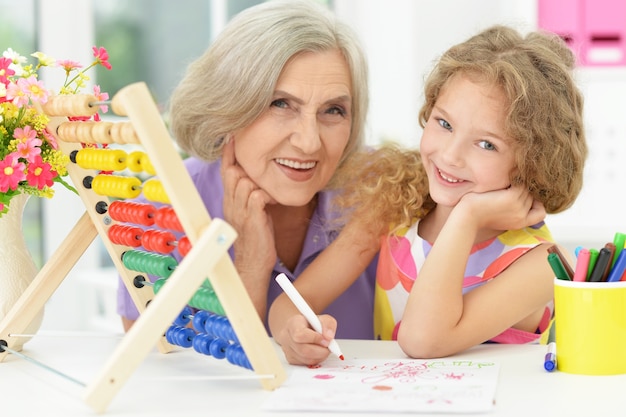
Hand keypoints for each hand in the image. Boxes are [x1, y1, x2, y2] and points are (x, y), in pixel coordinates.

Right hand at [220, 140, 275, 312]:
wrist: (253, 264)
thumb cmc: (256, 237)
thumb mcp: (250, 212)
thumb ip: (250, 195)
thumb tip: (259, 179)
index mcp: (230, 200)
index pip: (226, 171)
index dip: (229, 154)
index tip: (233, 137)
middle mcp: (231, 203)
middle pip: (232, 172)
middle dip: (244, 163)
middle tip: (258, 162)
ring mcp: (240, 211)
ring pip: (245, 181)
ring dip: (259, 181)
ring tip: (269, 190)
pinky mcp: (252, 219)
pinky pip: (257, 196)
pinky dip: (266, 194)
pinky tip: (272, 201)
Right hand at [277, 314, 336, 365]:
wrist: (302, 329)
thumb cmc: (312, 323)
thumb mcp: (323, 318)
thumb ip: (328, 324)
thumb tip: (328, 338)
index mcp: (293, 323)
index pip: (300, 335)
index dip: (314, 339)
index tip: (325, 339)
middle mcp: (286, 336)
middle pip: (303, 350)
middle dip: (320, 350)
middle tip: (328, 346)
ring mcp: (287, 350)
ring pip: (306, 359)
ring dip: (320, 356)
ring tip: (323, 348)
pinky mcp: (291, 360)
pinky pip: (306, 364)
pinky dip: (316, 360)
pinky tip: (317, 352)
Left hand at [458, 185, 545, 231]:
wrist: (468, 216)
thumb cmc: (479, 214)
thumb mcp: (501, 217)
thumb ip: (513, 211)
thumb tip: (520, 197)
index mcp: (520, 223)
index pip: (541, 214)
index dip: (537, 204)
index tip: (527, 197)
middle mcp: (521, 216)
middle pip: (532, 197)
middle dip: (524, 190)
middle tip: (512, 183)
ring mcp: (518, 207)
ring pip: (527, 189)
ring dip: (520, 182)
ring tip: (510, 177)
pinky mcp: (512, 197)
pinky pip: (521, 183)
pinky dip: (516, 177)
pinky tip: (509, 173)